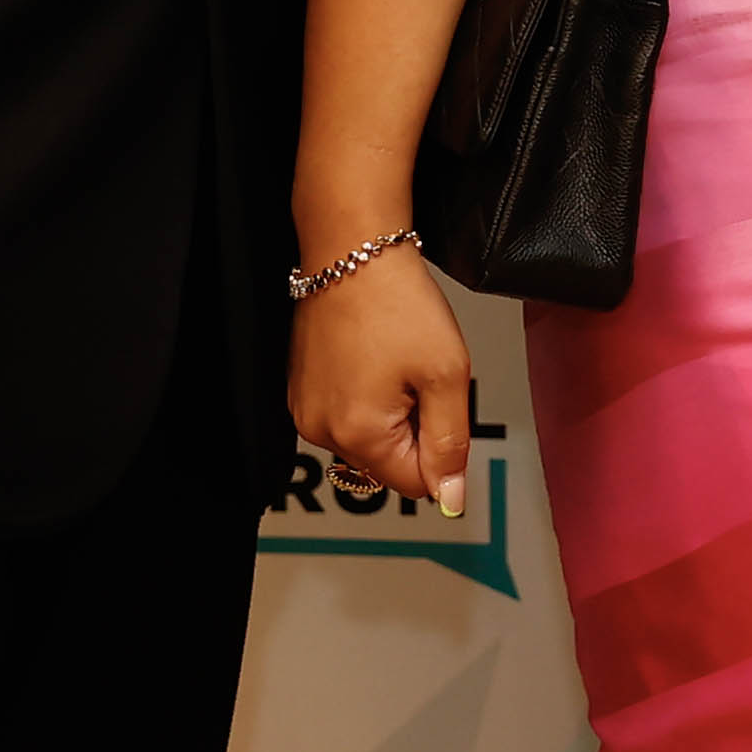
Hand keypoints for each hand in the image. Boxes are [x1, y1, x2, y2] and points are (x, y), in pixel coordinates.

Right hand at [286, 251, 473, 522]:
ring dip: (392, 411)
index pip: (416, 484)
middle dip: (416, 427)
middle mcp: (321, 431)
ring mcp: (306, 411)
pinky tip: (374, 357)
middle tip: (420, 374)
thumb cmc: (399, 304)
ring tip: (395, 360)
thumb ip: (451, 443)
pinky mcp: (301, 390)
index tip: (442, 403)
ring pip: (369, 438)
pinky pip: (346, 414)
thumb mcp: (446, 373)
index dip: (442, 450)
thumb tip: (450, 501)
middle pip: (390, 462)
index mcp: (358, 435)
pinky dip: (368, 395)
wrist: (352, 250)